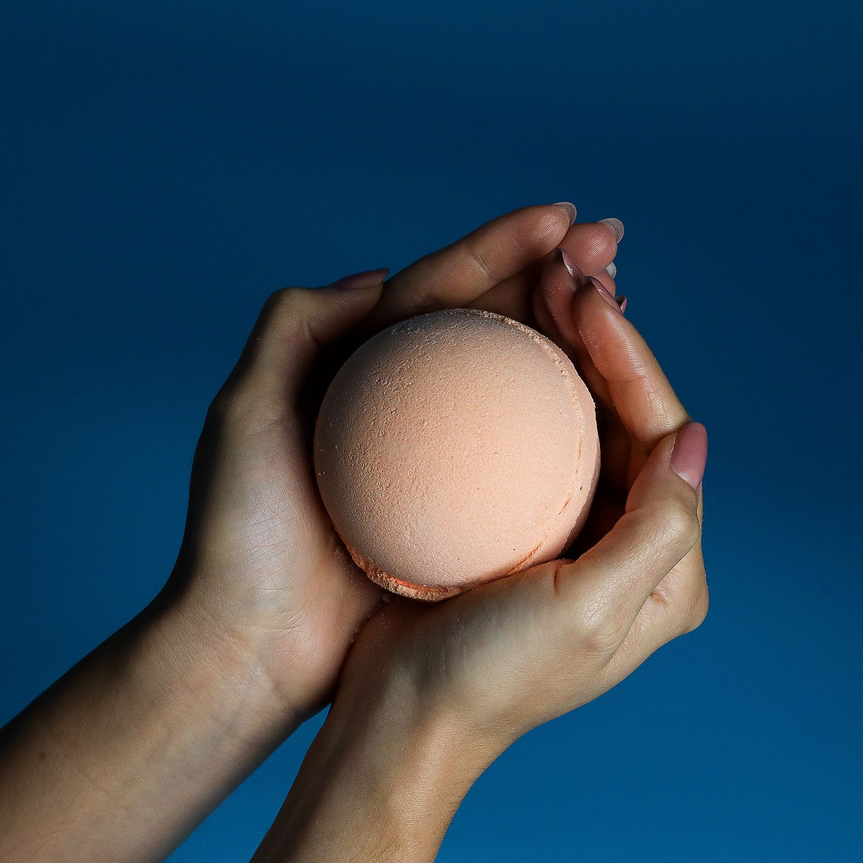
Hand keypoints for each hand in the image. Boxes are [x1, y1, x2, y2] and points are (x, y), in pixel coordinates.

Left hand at [163, 204, 624, 721]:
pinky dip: (562, 419)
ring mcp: (436, 460)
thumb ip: (294, 327)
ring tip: (620, 300)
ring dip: (568, 336)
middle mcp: (403, 405)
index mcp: (356, 370)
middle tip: (613, 245)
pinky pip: (521, 455)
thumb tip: (381, 275)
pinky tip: (606, 403)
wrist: (254, 644)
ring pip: (513, 381)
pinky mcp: (459, 512)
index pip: (437, 290)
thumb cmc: (242, 533)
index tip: (565, 218)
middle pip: (486, 323)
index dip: (500, 245)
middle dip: (550, 274)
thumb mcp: (245, 415)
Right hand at [334, 255, 708, 766]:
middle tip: (563, 268)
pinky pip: (536, 438)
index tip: (591, 301)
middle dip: (600, 340)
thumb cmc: (488, 677)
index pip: (663, 439)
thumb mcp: (588, 613)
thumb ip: (660, 532)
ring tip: (536, 284)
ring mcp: (578, 531)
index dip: (632, 364)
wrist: (404, 720)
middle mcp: (631, 544)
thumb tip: (696, 442)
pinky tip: (498, 342)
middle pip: (627, 419)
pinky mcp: (527, 527)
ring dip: (562, 349)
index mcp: (666, 568)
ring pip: (581, 417)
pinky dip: (523, 385)